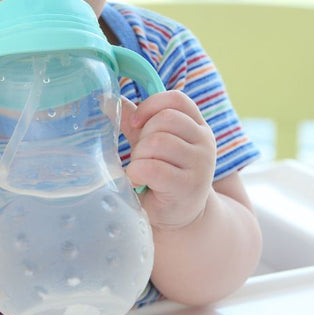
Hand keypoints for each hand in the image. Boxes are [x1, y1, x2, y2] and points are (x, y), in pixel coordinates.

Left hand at [120, 91, 216, 229]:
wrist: (180, 215)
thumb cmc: (163, 175)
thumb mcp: (151, 144)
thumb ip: (136, 122)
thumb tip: (109, 100)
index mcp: (197, 126)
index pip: (177, 99)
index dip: (151, 105)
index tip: (136, 123)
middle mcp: (205, 141)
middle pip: (165, 119)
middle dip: (143, 137)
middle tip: (140, 157)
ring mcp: (201, 164)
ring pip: (158, 142)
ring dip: (139, 156)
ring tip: (140, 170)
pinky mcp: (189, 186)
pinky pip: (154, 168)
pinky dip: (138, 172)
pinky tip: (139, 181)